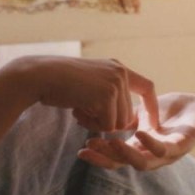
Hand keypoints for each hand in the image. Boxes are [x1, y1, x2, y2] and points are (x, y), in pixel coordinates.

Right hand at [12, 55, 154, 134]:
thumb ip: (109, 96)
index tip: (153, 123)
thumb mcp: (90, 84)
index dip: (151, 106)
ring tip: (79, 109)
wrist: (41, 76)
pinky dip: (91, 124)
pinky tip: (77, 110)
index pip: (147, 87)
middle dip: (106, 121)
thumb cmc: (60, 83)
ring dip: (97, 124)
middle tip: (83, 112)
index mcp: (118, 68)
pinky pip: (107, 126)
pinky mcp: (107, 96)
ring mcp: (115, 84)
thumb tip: (127, 122)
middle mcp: (120, 73)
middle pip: (127, 114)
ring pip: (119, 123)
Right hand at [77, 92, 194, 171]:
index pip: (116, 156)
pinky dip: (151, 143)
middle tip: (88, 147)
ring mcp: (167, 153)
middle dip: (105, 157)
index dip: (99, 154)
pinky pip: (164, 150)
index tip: (82, 148)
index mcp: (141, 147)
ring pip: (143, 162)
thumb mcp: (143, 113)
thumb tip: (101, 112)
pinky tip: (140, 133)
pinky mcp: (182, 146)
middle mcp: (151, 154)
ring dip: (125, 154)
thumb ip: (125, 117)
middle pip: (125, 163)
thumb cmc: (174, 113)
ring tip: (110, 142)